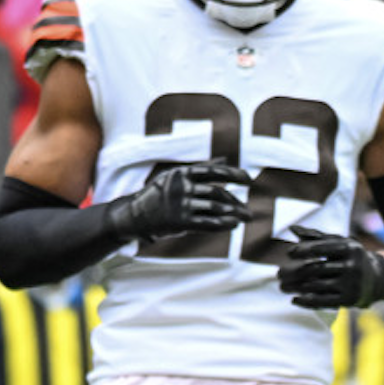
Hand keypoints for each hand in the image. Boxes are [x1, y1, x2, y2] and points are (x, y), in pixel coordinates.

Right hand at [109, 162, 251, 241]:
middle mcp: (181, 187)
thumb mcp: (175, 177)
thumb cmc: (158, 194)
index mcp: (181, 173)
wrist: (135, 215)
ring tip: (245, 218)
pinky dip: (223, 224)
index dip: (233, 174)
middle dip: (236, 203)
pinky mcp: (180, 221)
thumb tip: (225, 159)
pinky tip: (233, 225)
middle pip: (217, 193)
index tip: (249, 180)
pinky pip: (207, 223)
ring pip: (215, 208)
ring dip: (233, 214)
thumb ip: (201, 169)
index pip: (213, 171)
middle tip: (248, 211)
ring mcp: (180, 204)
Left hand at [278, 225, 383, 308]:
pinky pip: (324, 301)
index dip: (303, 250)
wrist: (379, 279)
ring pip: (316, 285)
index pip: (321, 248)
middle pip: (315, 268)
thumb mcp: (338, 243)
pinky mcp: (350, 300)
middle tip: (278, 274)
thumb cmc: (351, 257)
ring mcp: (352, 284)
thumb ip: (315, 236)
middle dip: (293, 271)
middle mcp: (352, 266)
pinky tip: (294, 300)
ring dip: (295, 287)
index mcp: (349, 248)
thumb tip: (291, 228)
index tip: (289, 253)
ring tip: (282, 286)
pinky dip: (306, 301)